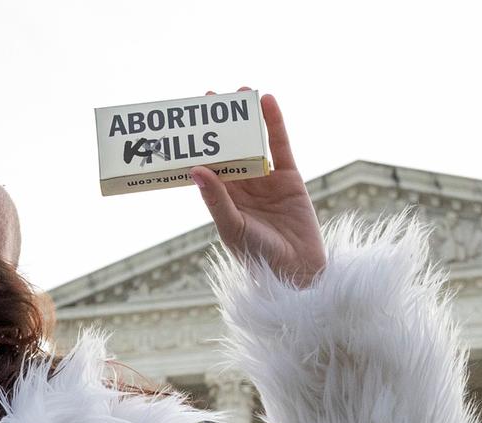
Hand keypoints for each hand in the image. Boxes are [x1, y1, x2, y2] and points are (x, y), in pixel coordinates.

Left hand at [191, 91, 324, 287]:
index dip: (196, 144)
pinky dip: (275, 125)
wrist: (297, 271)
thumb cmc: (258, 257)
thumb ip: (216, 199)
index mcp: (221, 199)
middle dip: (220, 125)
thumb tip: (196, 169)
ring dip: (247, 119)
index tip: (185, 120)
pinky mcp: (289, 178)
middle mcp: (241, 187)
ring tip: (241, 92)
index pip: (205, 165)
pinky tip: (269, 102)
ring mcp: (265, 181)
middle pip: (228, 149)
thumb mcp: (232, 228)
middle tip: (210, 97)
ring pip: (253, 144)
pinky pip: (280, 147)